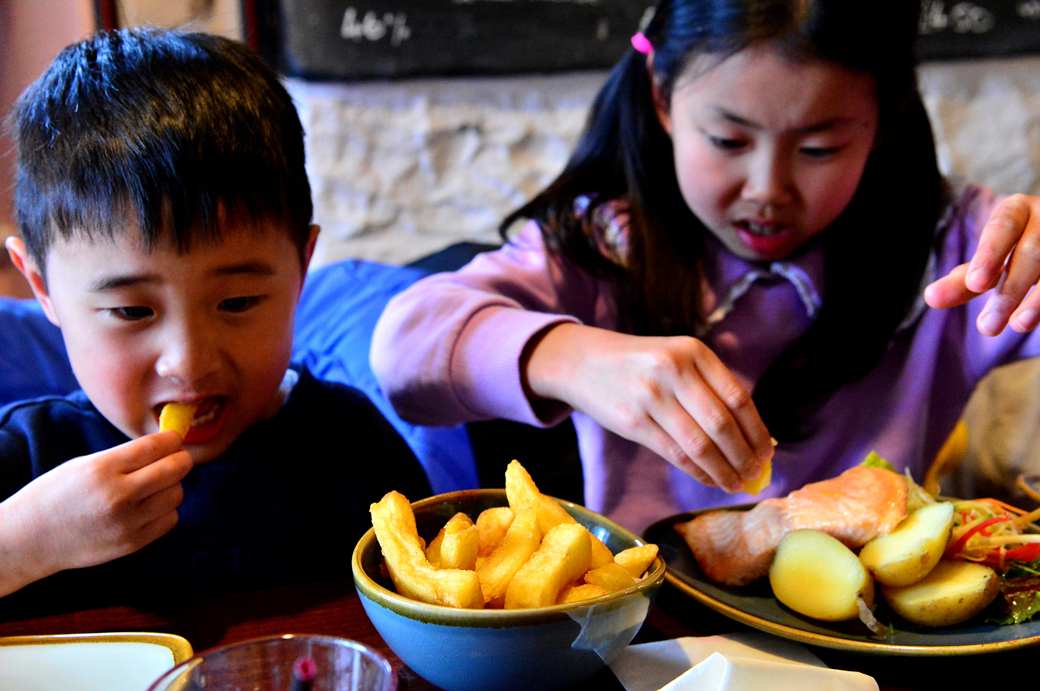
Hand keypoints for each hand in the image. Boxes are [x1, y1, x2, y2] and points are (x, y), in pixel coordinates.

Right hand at [0, 431, 192, 594]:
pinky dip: (165, 510)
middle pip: (175, 469)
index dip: (172, 439)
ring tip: (154, 486)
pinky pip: (170, 519)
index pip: (155, 446)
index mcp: (102, 469)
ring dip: (172, 486)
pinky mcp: (132, 544)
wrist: (32, 538)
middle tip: (178, 458)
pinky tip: (149, 507)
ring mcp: (127, 523)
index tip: (175, 438)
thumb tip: (168, 446)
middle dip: (181, 459)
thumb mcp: (86, 465)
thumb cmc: (59, 494)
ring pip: (176, 494)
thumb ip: (126, 457)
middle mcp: (118, 496)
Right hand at [524, 323, 773, 491]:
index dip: (757, 431)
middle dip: (743, 455)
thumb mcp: (678, 359)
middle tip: (755, 474)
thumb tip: (755, 439)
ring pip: (700, 444)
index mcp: (693, 351)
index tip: (767, 453)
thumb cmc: (643, 365)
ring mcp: (650, 396)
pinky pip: (675, 454)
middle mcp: (673, 370)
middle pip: (721, 424)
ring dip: (723, 470)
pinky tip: (709, 480)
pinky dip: (698, 472)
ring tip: (736, 484)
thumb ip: (711, 390)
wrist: (585, 362)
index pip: (737, 398)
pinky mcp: (632, 422)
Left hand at [925, 194, 1039, 334]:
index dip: (989, 255)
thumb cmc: (1015, 248)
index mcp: (1018, 210)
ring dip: (1037, 301)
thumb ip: (963, 280)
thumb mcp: (989, 260)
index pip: (1003, 227)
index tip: (976, 284)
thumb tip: (931, 298)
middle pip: (1031, 252)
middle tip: (987, 326)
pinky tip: (1032, 320)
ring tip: (1017, 326)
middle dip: (1010, 290)